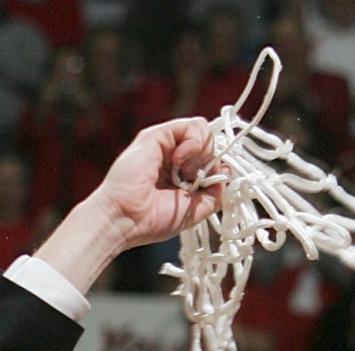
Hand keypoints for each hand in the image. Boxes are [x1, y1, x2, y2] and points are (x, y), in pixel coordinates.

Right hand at [97, 117, 225, 252]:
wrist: (126, 218)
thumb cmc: (153, 220)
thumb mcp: (194, 211)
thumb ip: (214, 194)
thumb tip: (227, 173)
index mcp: (182, 176)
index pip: (211, 159)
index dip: (219, 167)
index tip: (215, 182)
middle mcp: (175, 158)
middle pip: (210, 144)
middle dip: (210, 163)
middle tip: (193, 182)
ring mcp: (167, 145)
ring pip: (204, 131)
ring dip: (202, 153)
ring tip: (185, 172)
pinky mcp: (159, 135)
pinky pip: (192, 126)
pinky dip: (194, 143)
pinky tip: (180, 161)